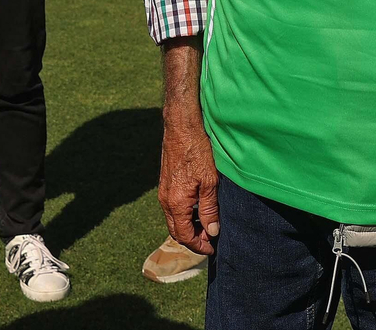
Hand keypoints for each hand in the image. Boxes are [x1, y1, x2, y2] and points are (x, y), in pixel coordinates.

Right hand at [158, 115, 219, 255]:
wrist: (181, 127)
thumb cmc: (197, 151)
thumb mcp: (209, 182)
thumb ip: (209, 209)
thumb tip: (211, 232)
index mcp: (176, 203)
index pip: (184, 235)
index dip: (198, 246)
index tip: (212, 249)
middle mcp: (165, 200)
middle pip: (176, 231)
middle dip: (192, 239)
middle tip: (210, 240)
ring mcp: (163, 192)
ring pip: (173, 220)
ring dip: (188, 227)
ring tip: (207, 225)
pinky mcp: (165, 184)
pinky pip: (172, 208)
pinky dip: (184, 215)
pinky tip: (198, 209)